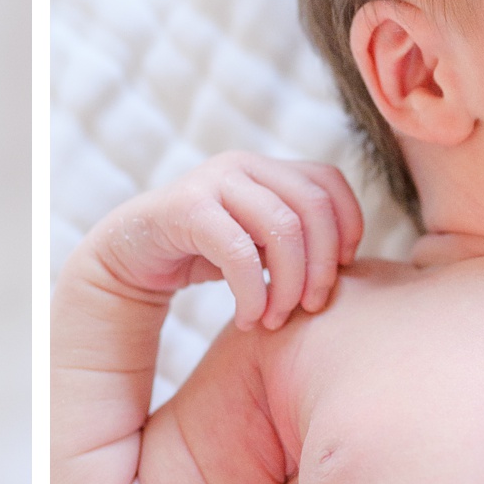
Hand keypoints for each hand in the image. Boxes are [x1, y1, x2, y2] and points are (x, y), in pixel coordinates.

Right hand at [90, 153, 363, 329]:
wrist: (131, 256)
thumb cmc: (206, 254)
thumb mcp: (259, 242)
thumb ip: (298, 238)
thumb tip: (352, 264)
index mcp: (268, 168)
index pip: (329, 183)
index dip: (347, 228)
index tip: (341, 274)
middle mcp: (244, 165)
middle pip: (313, 208)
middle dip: (321, 266)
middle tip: (311, 308)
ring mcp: (213, 181)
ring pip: (282, 228)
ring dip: (288, 284)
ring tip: (276, 319)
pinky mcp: (185, 208)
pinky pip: (238, 252)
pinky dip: (251, 293)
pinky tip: (247, 319)